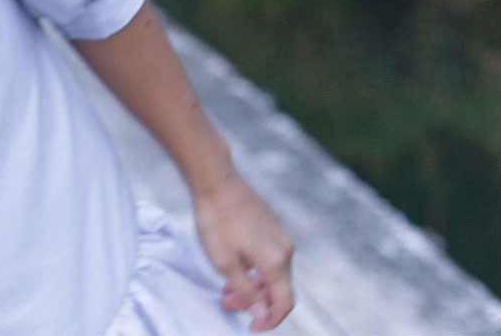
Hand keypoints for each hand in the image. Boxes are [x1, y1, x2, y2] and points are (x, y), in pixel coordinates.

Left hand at [191, 171, 294, 330]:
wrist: (215, 180)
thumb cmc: (216, 220)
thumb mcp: (224, 263)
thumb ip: (245, 291)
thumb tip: (261, 312)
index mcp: (276, 261)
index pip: (284, 303)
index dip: (270, 321)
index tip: (251, 326)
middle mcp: (284, 249)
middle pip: (277, 288)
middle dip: (254, 301)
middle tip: (226, 303)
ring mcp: (278, 235)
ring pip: (271, 271)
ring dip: (251, 285)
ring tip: (225, 287)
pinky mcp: (270, 225)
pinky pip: (267, 255)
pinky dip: (253, 267)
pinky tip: (232, 264)